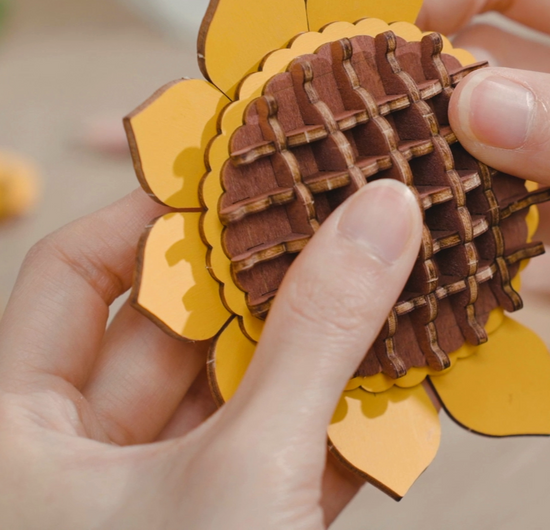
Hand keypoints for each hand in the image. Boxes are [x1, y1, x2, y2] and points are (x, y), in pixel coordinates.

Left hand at [0, 182, 421, 528]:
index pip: (75, 272)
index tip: (238, 172)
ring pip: (237, 388)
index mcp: (23, 438)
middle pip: (173, 327)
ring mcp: (159, 498)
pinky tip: (394, 382)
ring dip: (315, 348)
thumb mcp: (246, 471)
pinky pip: (277, 448)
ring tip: (378, 282)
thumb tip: (382, 213)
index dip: (156, 213)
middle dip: (261, 277)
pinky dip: (335, 419)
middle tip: (329, 216)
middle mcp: (81, 462)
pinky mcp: (229, 526)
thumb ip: (315, 337)